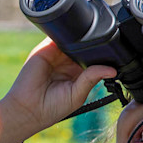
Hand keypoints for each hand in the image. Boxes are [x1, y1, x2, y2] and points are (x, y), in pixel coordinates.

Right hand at [0, 38, 114, 136]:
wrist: (28, 108)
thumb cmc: (51, 107)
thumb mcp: (78, 94)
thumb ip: (92, 78)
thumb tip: (112, 70)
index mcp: (78, 74)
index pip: (93, 59)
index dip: (102, 55)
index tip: (114, 53)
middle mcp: (67, 63)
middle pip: (84, 47)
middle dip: (92, 45)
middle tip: (104, 43)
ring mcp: (55, 55)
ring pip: (72, 40)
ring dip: (79, 39)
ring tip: (89, 41)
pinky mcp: (44, 49)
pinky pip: (56, 36)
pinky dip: (64, 34)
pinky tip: (72, 38)